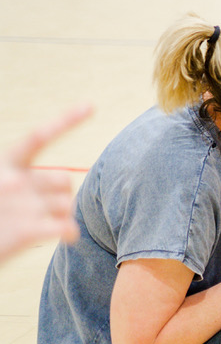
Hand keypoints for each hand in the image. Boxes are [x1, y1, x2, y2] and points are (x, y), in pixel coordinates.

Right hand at [0, 104, 90, 263]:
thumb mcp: (1, 188)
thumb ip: (25, 180)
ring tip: (45, 226)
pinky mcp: (26, 231)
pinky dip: (70, 232)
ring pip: (67, 203)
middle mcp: (13, 181)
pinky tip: (65, 237)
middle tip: (48, 210)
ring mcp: (20, 205)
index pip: (38, 138)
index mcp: (5, 165)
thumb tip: (64, 184)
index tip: (90, 106)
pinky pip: (66, 225)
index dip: (66, 121)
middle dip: (61, 194)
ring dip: (63, 215)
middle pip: (64, 180)